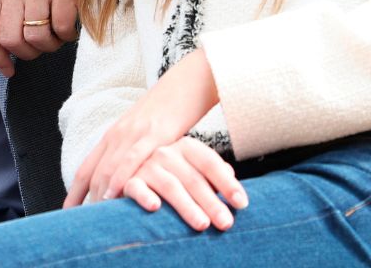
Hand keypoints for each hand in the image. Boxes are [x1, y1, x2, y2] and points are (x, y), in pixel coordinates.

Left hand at [0, 0, 90, 76]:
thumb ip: (1, 24)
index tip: (8, 70)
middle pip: (10, 39)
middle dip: (28, 53)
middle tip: (41, 48)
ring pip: (35, 37)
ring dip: (49, 46)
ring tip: (57, 37)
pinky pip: (60, 28)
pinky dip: (66, 36)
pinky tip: (70, 28)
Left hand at [64, 50, 226, 215]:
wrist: (188, 82)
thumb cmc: (170, 110)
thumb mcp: (144, 131)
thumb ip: (133, 152)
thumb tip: (130, 178)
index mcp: (114, 134)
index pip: (87, 168)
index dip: (75, 191)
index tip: (67, 211)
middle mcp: (118, 134)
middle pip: (94, 172)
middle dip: (85, 200)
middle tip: (82, 224)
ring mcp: (134, 133)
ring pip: (109, 168)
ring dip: (99, 195)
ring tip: (95, 218)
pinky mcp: (154, 134)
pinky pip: (131, 159)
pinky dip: (120, 178)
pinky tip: (114, 195)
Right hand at [110, 138, 246, 231]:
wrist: (130, 172)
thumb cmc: (171, 175)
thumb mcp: (193, 169)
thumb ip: (211, 172)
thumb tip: (231, 174)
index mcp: (186, 147)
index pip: (211, 163)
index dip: (227, 183)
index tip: (242, 203)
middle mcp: (167, 153)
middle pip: (194, 178)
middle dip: (212, 202)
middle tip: (226, 222)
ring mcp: (147, 165)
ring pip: (170, 186)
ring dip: (187, 206)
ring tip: (202, 224)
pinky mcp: (128, 180)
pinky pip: (136, 187)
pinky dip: (145, 197)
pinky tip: (155, 207)